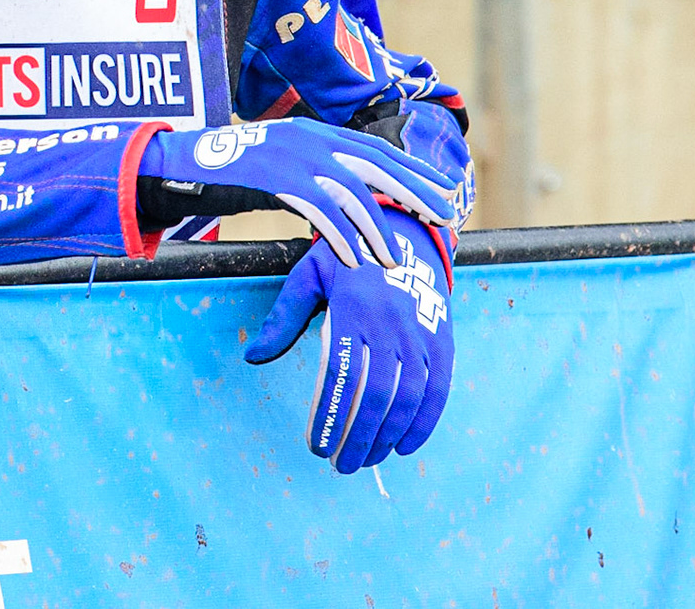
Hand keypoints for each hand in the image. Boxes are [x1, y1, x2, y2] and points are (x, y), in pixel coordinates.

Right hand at [142, 119, 460, 268]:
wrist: (183, 160)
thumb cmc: (231, 170)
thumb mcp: (281, 163)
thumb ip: (313, 174)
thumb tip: (348, 201)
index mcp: (315, 131)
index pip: (377, 150)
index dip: (413, 170)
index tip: (443, 189)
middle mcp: (311, 137)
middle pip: (376, 165)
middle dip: (414, 193)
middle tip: (444, 219)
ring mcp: (294, 154)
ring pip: (352, 191)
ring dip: (377, 228)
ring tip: (393, 259)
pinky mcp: (276, 175)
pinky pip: (319, 209)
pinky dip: (340, 236)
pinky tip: (353, 259)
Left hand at [244, 211, 453, 472]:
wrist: (403, 230)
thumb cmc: (347, 257)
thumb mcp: (308, 276)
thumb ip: (283, 318)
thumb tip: (252, 357)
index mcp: (353, 310)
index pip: (340, 376)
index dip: (331, 415)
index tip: (317, 445)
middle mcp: (390, 326)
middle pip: (375, 395)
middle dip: (358, 437)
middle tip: (341, 464)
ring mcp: (420, 335)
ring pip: (408, 398)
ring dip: (387, 435)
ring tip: (367, 459)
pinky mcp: (442, 342)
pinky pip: (438, 389)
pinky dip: (424, 422)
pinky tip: (405, 445)